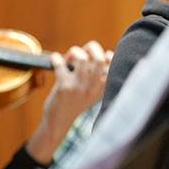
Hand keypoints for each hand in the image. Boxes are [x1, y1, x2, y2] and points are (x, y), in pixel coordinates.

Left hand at [26, 41, 111, 163]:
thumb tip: (95, 52)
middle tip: (85, 49)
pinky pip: (60, 65)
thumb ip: (98, 76)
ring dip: (74, 52)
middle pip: (99, 58)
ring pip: (81, 58)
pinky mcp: (64, 87)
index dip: (106, 55)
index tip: (98, 57)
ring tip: (69, 57)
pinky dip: (56, 58)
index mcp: (104, 86)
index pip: (113, 64)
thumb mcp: (93, 92)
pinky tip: (55, 59)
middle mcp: (94, 86)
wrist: (60, 121)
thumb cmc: (76, 102)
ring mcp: (79, 87)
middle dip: (92, 47)